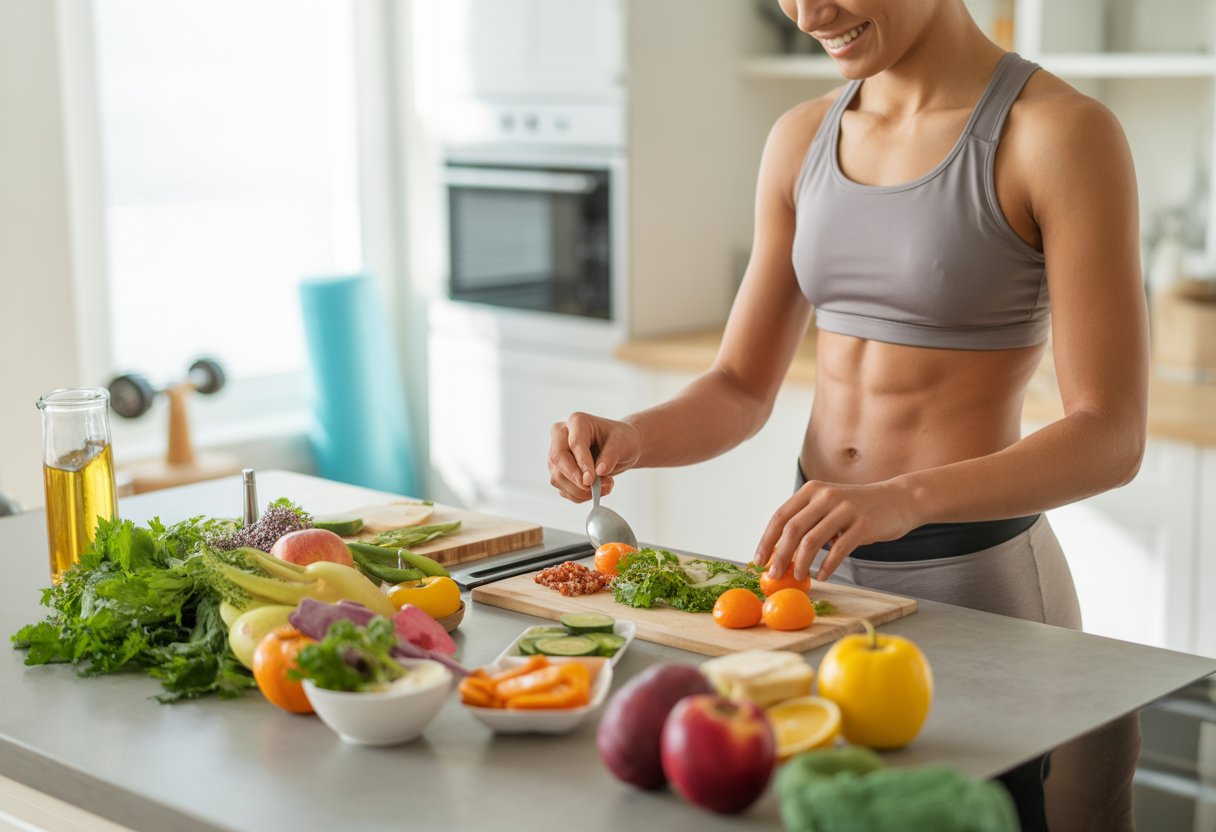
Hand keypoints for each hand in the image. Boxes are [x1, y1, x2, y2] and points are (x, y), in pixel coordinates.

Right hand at [548, 412, 641, 502]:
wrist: (619, 448)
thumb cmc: (621, 440)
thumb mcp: (622, 443)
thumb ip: (611, 456)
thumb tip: (599, 471)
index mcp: (577, 422)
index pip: (574, 443)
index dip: (582, 463)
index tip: (591, 480)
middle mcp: (562, 435)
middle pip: (558, 459)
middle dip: (576, 479)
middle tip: (595, 489)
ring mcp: (557, 454)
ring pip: (557, 477)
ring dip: (580, 491)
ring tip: (605, 486)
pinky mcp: (558, 471)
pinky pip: (563, 488)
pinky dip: (580, 495)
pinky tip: (597, 490)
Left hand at [753, 479, 918, 581]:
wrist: (900, 499)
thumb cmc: (858, 508)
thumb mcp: (828, 506)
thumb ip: (807, 521)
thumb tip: (780, 552)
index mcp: (811, 491)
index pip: (780, 516)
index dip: (766, 540)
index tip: (758, 561)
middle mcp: (825, 495)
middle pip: (792, 529)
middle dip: (779, 555)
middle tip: (774, 575)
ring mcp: (845, 509)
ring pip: (812, 541)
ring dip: (801, 564)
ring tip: (798, 578)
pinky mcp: (864, 524)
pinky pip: (839, 549)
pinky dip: (827, 566)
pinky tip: (821, 576)